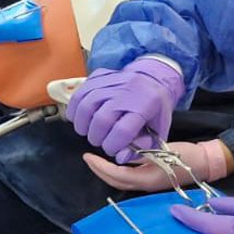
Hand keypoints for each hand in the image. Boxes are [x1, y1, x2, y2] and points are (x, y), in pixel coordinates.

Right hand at [66, 59, 184, 162]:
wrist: (153, 77)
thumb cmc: (154, 107)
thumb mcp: (159, 130)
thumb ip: (142, 147)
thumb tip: (121, 157)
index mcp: (146, 105)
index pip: (122, 131)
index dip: (112, 146)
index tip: (111, 150)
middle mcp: (128, 91)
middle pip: (101, 119)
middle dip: (96, 137)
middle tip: (99, 141)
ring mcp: (112, 81)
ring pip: (86, 105)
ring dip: (82, 124)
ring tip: (86, 131)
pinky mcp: (99, 76)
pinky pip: (79, 93)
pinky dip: (75, 109)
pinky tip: (79, 118)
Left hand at [84, 139, 233, 191]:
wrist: (206, 163)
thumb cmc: (187, 155)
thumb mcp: (162, 151)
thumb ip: (141, 154)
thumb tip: (121, 153)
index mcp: (147, 180)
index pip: (117, 175)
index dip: (100, 167)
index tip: (88, 155)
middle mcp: (145, 186)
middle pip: (115, 182)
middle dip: (99, 171)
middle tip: (87, 158)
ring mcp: (149, 186)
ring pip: (121, 182)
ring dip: (106, 172)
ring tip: (96, 160)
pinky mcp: (152, 182)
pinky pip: (129, 179)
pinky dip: (117, 172)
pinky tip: (113, 162)